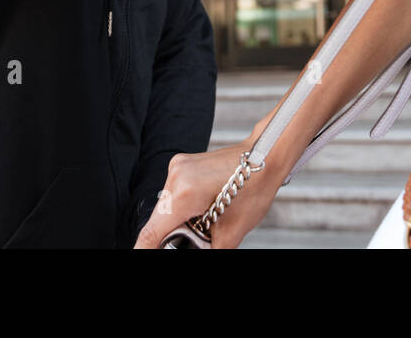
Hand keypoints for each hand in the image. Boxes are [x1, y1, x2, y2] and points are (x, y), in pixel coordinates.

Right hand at [132, 139, 286, 248]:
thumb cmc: (255, 187)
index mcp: (185, 193)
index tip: (143, 255)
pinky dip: (183, 207)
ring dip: (177, 221)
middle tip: (195, 237)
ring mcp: (177, 167)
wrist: (266, 156)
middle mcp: (176, 177)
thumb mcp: (232, 231)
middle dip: (171, 236)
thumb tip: (196, 252)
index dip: (145, 250)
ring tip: (205, 221)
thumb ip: (209, 251)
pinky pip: (173, 194)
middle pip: (159, 220)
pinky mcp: (181, 164)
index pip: (151, 233)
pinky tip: (203, 209)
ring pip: (166, 207)